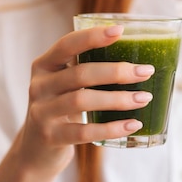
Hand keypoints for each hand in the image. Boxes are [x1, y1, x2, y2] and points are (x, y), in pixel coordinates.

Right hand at [15, 25, 153, 178]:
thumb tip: (137, 59)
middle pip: (80, 73)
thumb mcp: (65, 84)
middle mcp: (39, 86)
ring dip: (118, 99)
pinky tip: (133, 124)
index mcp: (44, 65)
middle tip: (146, 71)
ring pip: (83, 100)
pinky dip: (112, 128)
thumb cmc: (62, 108)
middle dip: (117, 71)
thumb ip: (86, 69)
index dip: (93, 36)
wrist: (35, 151)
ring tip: (144, 98)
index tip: (121, 31)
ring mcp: (42, 112)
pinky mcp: (50, 137)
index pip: (67, 44)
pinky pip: (84, 132)